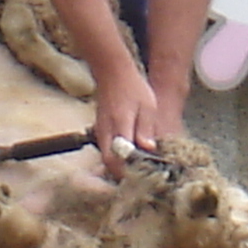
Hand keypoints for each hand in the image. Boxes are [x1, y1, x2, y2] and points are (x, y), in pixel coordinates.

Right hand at [93, 64, 160, 179]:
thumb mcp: (147, 107)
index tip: (142, 175)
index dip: (128, 170)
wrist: (112, 71)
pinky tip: (128, 155)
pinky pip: (105, 149)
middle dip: (122, 172)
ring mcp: (100, 130)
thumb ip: (146, 129)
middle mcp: (106, 131)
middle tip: (139, 176)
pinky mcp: (99, 129)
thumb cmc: (133, 87)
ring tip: (135, 168)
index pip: (119, 157)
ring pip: (105, 157)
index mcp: (120, 125)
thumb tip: (148, 149)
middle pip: (109, 162)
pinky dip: (114, 156)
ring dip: (118, 165)